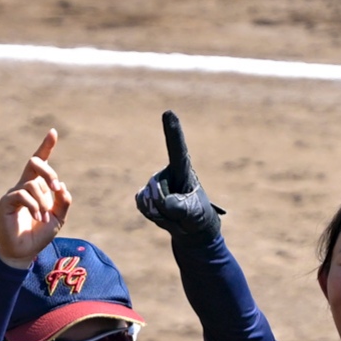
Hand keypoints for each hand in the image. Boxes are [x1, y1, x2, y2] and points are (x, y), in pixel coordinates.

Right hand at [0, 130, 69, 266]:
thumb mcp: (59, 217)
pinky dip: (34, 206)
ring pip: (32, 184)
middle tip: (56, 189)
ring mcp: (14, 192)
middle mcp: (24, 185)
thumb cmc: (40, 234)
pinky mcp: (6, 202)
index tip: (53, 132)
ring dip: (43, 201)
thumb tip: (61, 185)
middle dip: (48, 172)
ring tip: (43, 219)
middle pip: (34, 163)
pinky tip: (37, 218)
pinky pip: (22, 195)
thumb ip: (63, 201)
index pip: (40, 162)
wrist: (25, 252)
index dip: (46, 146)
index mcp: (38, 186)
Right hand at [133, 110, 224, 244]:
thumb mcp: (194, 213)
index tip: (169, 112)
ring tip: (175, 215)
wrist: (191, 228)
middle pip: (159, 189)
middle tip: (182, 213)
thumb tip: (163, 201)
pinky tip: (163, 215)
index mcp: (183, 169)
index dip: (172, 131)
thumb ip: (180, 207)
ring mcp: (154, 183)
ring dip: (162, 214)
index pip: (177, 147)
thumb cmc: (197, 215)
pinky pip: (142, 204)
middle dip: (168, 208)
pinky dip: (153, 215)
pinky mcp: (145, 194)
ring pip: (150, 199)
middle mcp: (166, 172)